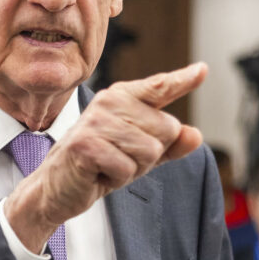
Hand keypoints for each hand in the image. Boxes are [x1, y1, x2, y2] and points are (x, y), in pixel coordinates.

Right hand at [5, 63, 206, 252]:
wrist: (55, 188)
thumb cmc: (98, 167)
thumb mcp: (138, 155)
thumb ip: (168, 145)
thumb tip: (195, 135)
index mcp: (122, 98)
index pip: (159, 88)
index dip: (182, 80)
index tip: (202, 70)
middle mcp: (109, 102)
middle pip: (166, 130)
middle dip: (149, 156)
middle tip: (118, 158)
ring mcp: (96, 121)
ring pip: (150, 151)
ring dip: (132, 170)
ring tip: (107, 166)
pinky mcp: (86, 144)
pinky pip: (127, 169)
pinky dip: (116, 180)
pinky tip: (97, 174)